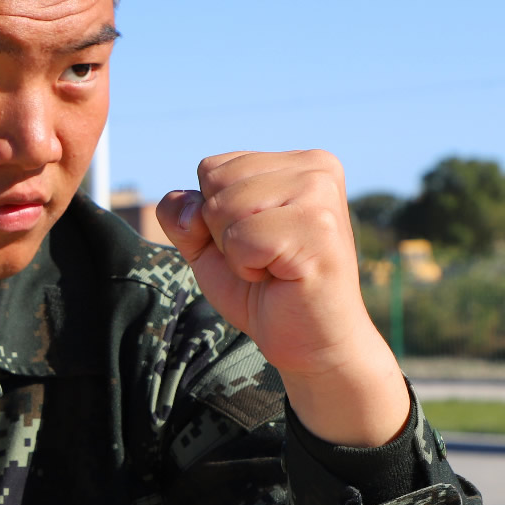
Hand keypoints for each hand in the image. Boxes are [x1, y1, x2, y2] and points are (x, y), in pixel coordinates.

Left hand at [160, 151, 409, 446]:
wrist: (311, 342)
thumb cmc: (265, 291)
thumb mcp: (210, 246)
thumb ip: (184, 216)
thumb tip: (185, 207)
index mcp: (297, 162)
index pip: (212, 167)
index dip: (214, 216)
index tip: (256, 242)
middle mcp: (315, 168)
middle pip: (216, 182)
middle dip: (223, 232)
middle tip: (265, 258)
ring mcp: (320, 195)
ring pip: (224, 208)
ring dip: (236, 251)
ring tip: (273, 266)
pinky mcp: (318, 229)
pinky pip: (241, 238)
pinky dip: (247, 267)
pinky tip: (280, 276)